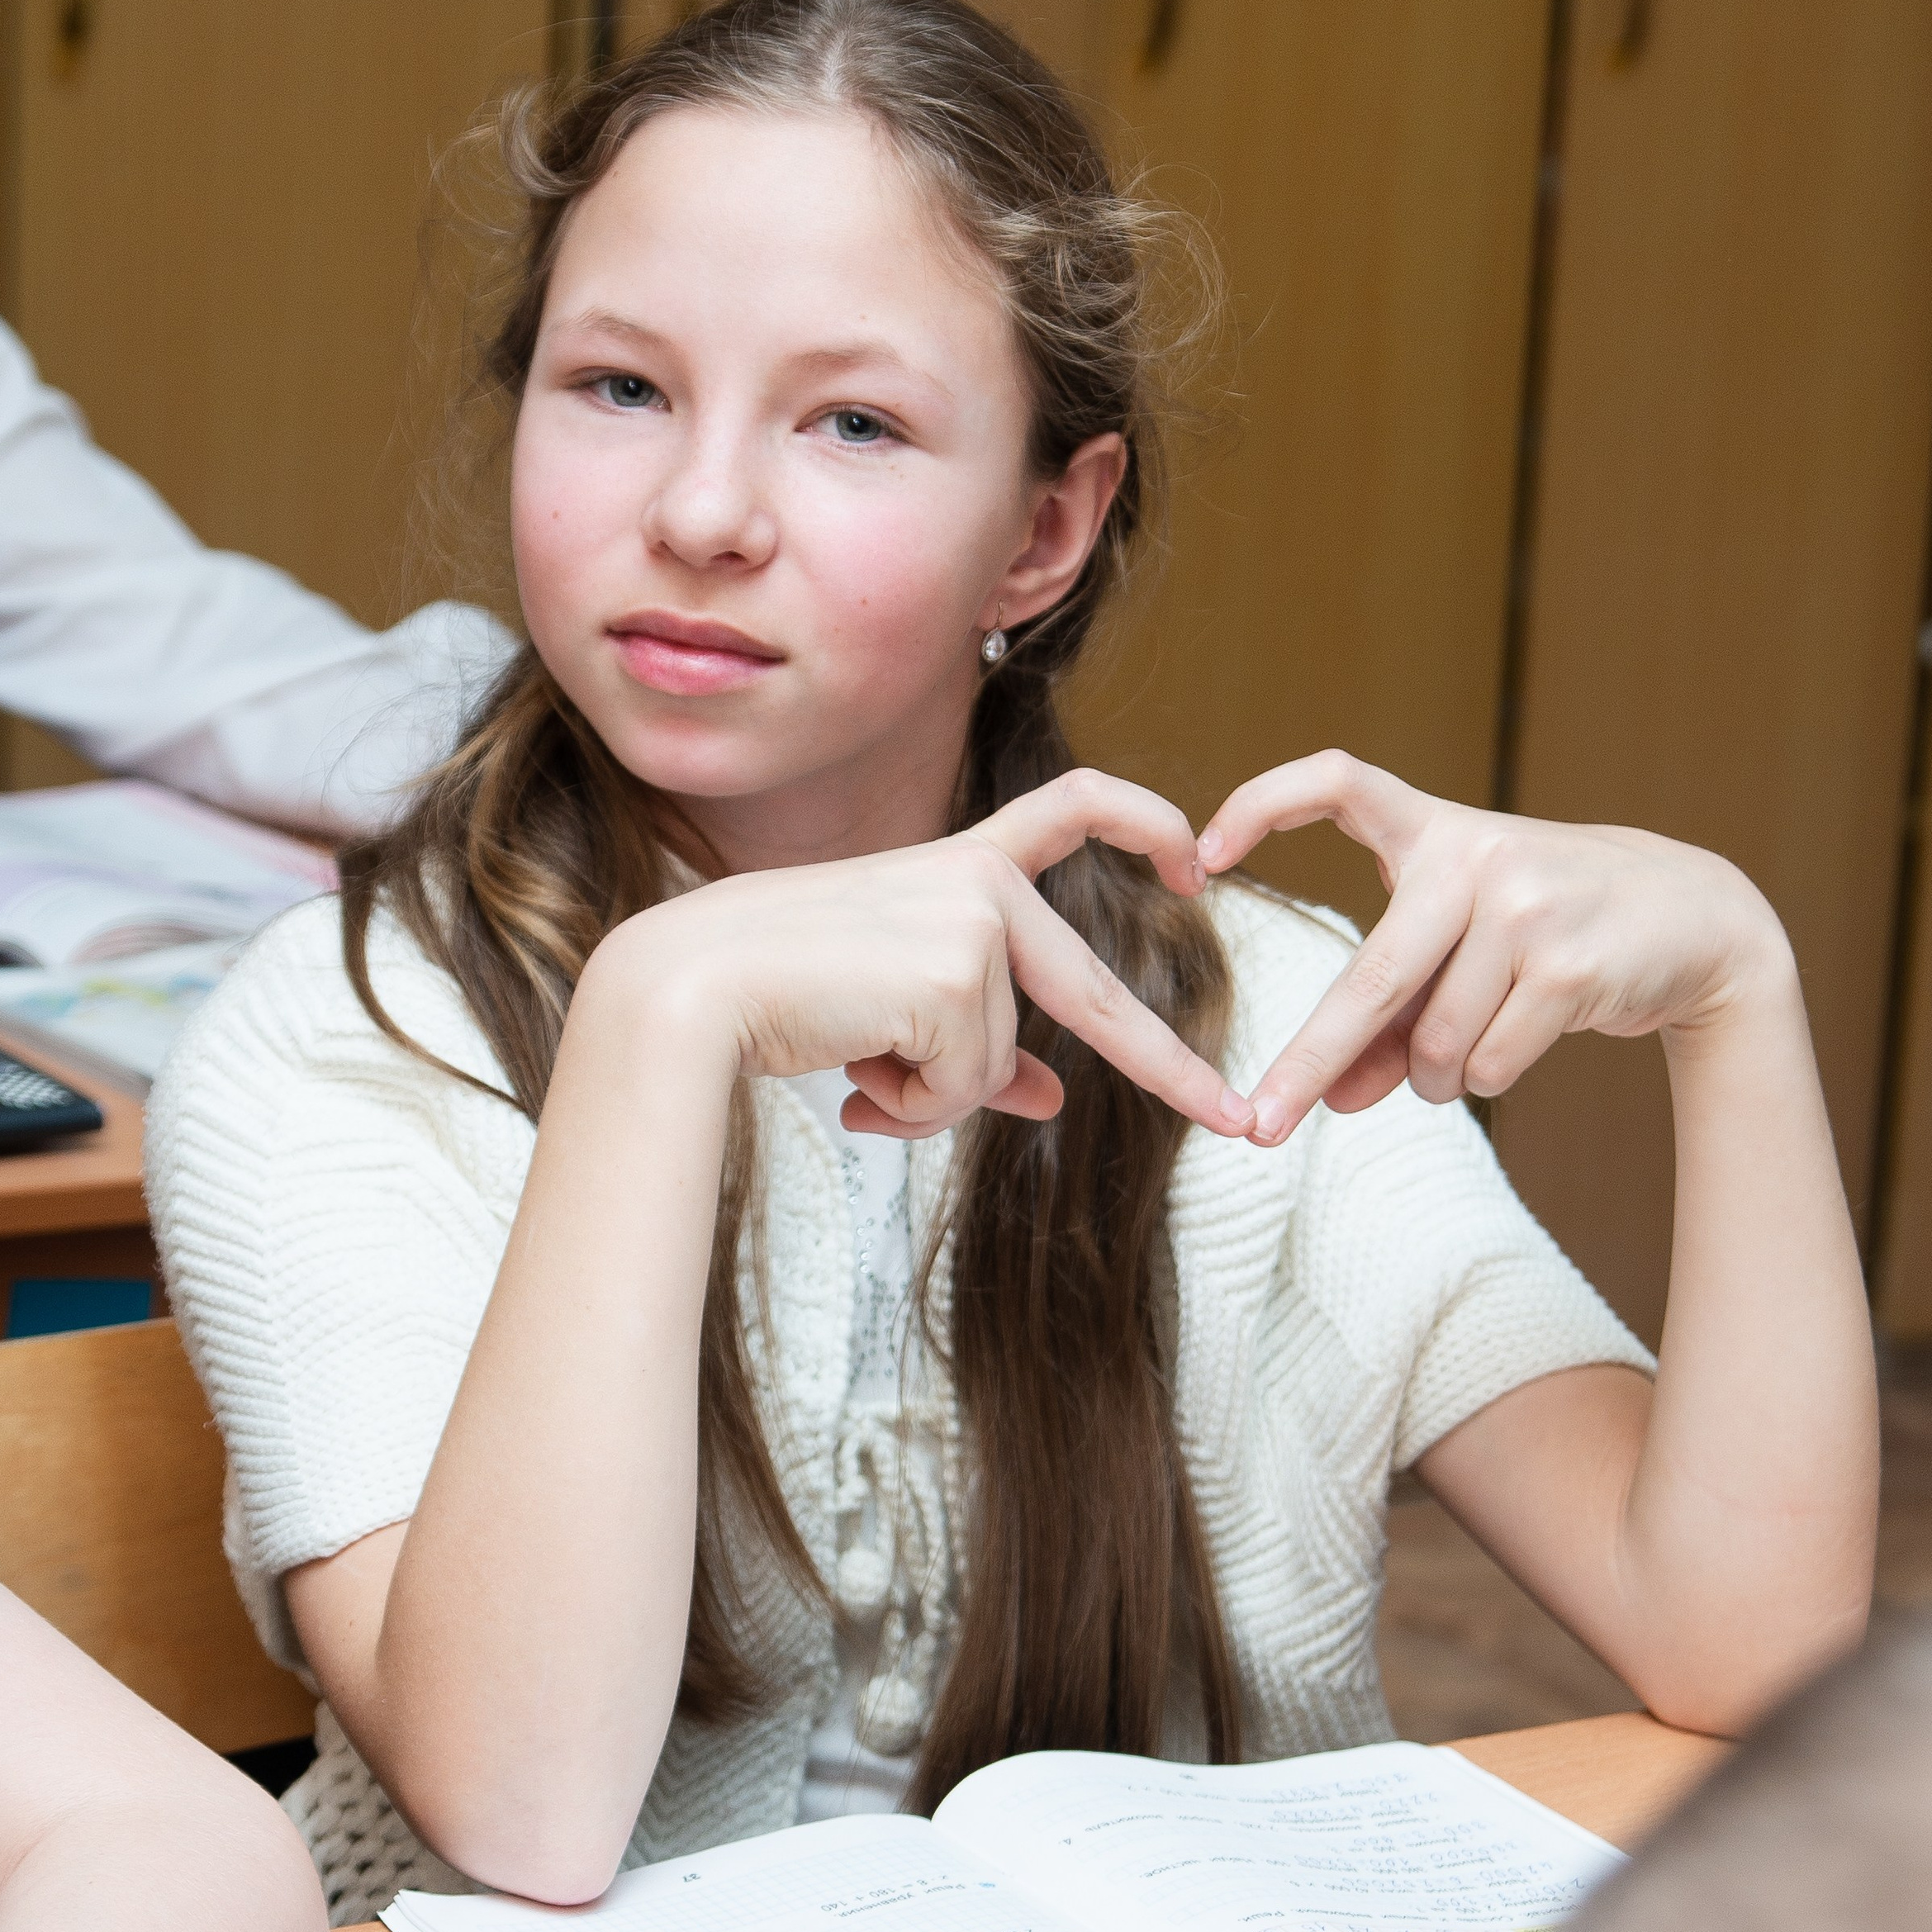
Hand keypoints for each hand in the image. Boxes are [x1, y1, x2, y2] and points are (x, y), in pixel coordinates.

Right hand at [582, 769, 1257, 1143]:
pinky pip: (964, 1088)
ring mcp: (972, 925)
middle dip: (1169, 1067)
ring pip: (996, 1067)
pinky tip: (850, 1070)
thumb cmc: (772, 996)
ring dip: (928, 1095)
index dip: (1146, 822)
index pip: (1070, 811)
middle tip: (1240, 1121)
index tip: (1199, 865)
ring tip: (851, 1060)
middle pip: (1090, 993)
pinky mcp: (957, 976)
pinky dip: (911, 1105)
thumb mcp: (891, 1017)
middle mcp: (976, 881)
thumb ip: (979, 1050)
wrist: (691, 989)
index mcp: (957, 865)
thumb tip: (1054, 1100)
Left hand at [1197, 752, 1792, 1144]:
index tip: (1202, 855)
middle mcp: (1475, 855)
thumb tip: (1333, 1099)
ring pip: (1434, 1042)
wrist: (1693, 921)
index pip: (1337, 781)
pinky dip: (1487, 1077)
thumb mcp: (1463, 955)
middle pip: (1369, 980)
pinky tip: (1523, 1038)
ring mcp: (1525, 906)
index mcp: (1435, 831)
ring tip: (1474, 1043)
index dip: (1263, 805)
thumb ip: (1389, 1020)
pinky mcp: (1567, 964)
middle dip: (1311, 1064)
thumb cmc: (1550, 934)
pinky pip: (1488, 1063)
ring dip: (1437, 1074)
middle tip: (1262, 1125)